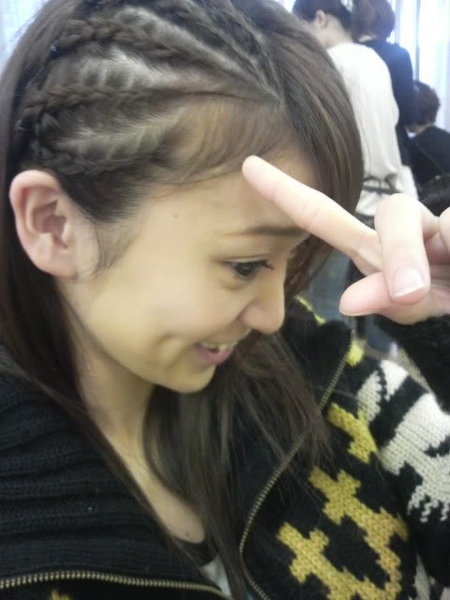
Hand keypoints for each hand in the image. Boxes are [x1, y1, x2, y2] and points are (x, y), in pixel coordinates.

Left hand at [242, 156, 449, 323]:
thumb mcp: (423, 308)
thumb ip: (388, 300)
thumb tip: (348, 300)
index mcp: (379, 250)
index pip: (327, 218)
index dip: (288, 193)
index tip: (247, 166)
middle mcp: (407, 228)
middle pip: (391, 213)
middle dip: (400, 251)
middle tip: (413, 292)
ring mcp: (442, 226)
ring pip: (431, 224)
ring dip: (433, 254)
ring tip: (439, 287)